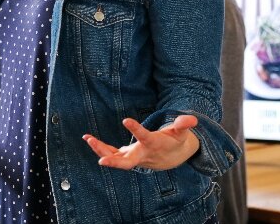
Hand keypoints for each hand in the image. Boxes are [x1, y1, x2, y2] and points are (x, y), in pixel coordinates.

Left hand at [83, 115, 199, 170]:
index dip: (136, 130)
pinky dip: (101, 149)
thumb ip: (183, 124)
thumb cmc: (176, 140)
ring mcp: (133, 157)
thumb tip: (192, 118)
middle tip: (101, 161)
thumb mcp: (182, 131)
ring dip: (101, 150)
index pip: (145, 138)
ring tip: (87, 138)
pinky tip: (88, 139)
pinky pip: (112, 154)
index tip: (125, 120)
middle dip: (114, 162)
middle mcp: (142, 155)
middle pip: (127, 162)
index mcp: (154, 145)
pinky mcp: (127, 156)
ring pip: (116, 158)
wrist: (173, 157)